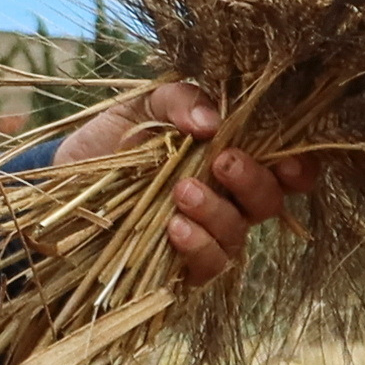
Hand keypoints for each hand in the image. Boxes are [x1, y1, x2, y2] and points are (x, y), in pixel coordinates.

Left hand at [52, 80, 312, 283]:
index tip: (287, 160)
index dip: (299, 168)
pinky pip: (207, 264)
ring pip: (238, 234)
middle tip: (222, 162)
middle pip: (269, 201)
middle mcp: (229, 199)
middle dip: (253, 182)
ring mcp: (206, 234)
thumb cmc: (114, 137)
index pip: (287, 169)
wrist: (65, 173)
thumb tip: (210, 121)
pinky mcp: (178, 264)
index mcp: (234, 158)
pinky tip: (173, 227)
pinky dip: (197, 245)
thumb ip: (179, 100)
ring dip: (216, 212)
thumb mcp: (144, 105)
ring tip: (182, 192)